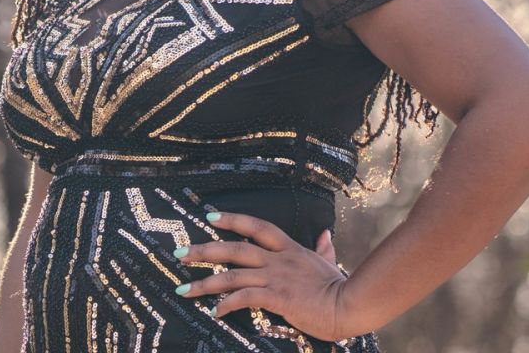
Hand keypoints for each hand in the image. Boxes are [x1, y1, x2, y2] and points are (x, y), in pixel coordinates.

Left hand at [173, 211, 356, 341]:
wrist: (349, 305)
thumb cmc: (338, 287)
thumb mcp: (328, 262)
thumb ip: (323, 248)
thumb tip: (326, 235)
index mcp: (289, 248)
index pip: (256, 226)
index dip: (232, 219)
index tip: (209, 217)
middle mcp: (278, 259)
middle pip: (234, 248)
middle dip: (203, 251)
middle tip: (179, 253)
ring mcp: (276, 277)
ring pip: (232, 275)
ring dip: (204, 283)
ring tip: (183, 288)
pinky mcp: (277, 297)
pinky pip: (245, 297)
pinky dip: (227, 303)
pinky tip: (214, 311)